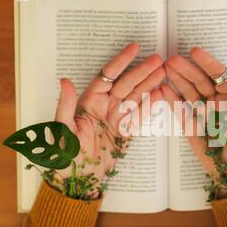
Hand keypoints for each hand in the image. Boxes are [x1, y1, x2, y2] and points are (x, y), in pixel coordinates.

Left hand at [54, 43, 164, 196]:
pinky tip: (160, 93)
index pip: (108, 76)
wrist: (78, 178)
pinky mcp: (126, 131)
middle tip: (159, 60)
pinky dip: (150, 105)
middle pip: (127, 83)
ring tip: (164, 72)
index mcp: (89, 101)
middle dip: (142, 71)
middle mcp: (105, 106)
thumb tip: (64, 80)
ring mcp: (117, 118)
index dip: (121, 61)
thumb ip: (66, 105)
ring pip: (136, 96)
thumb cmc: (65, 155)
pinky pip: (140, 115)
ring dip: (150, 84)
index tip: (135, 48)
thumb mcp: (62, 129)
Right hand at [160, 47, 226, 195]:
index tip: (194, 52)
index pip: (219, 76)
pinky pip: (180, 110)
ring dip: (177, 79)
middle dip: (187, 69)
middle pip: (200, 81)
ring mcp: (201, 113)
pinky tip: (163, 88)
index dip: (207, 63)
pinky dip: (171, 99)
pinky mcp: (190, 126)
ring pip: (188, 92)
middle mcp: (216, 103)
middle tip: (171, 60)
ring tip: (164, 68)